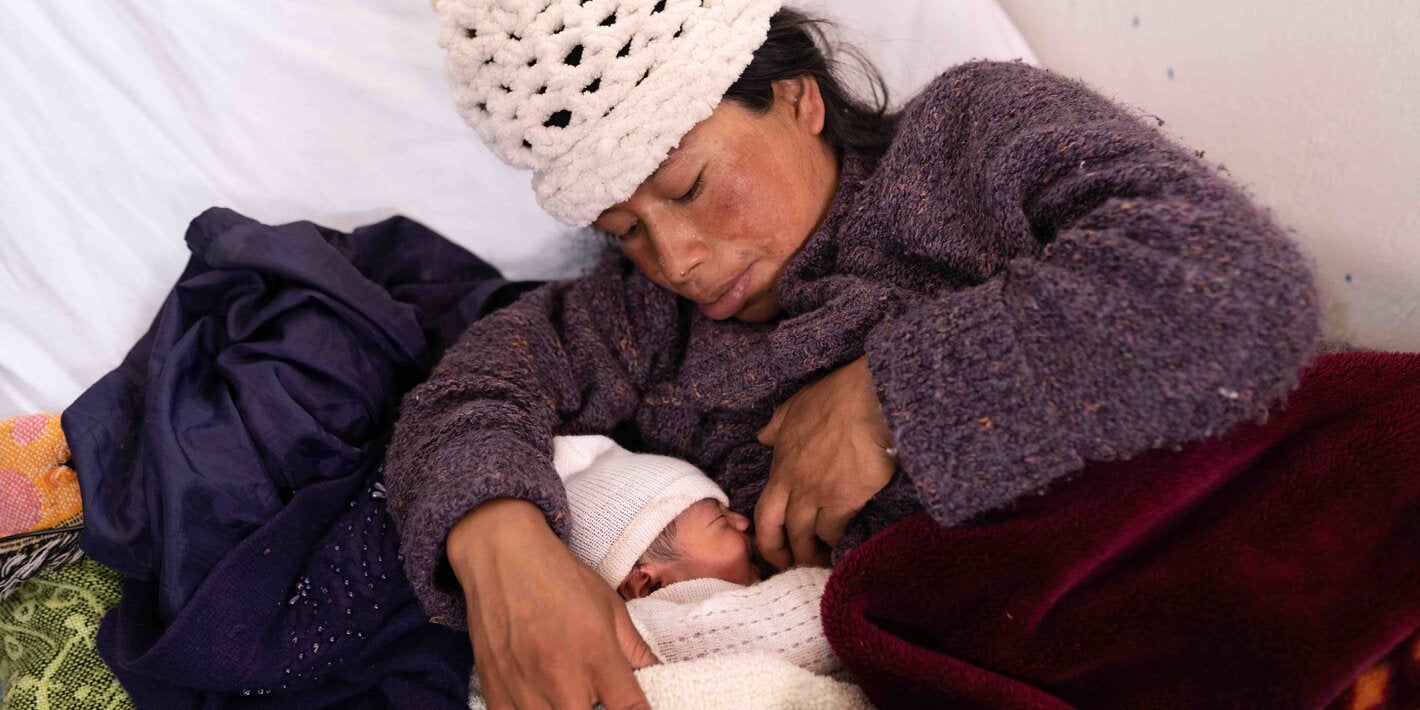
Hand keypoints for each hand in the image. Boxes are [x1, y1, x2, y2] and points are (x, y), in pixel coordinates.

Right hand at [449, 499, 655, 709]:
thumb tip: (655, 674)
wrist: (501, 554)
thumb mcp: (609, 606)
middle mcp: (561, 676)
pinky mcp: (494, 687)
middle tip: (598, 701)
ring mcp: (523, 686)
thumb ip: (634, 648)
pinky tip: (540, 701)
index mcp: (597, 654)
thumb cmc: (559, 576)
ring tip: (570, 699)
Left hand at [755, 356, 895, 569]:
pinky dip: (838, 541)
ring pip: (809, 537)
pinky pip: (836, 530)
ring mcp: (819, 494)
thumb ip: (777, 426)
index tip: (773, 549)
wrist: (869, 400)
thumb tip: (763, 436)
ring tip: (821, 562)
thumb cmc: (834, 398)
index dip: (766, 537)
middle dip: (785, 554)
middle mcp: (796, 485)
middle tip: (795, 566)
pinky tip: (843, 545)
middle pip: (782, 531)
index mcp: (781, 466)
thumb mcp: (794, 407)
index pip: (764, 512)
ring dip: (813, 553)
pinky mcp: (847, 499)